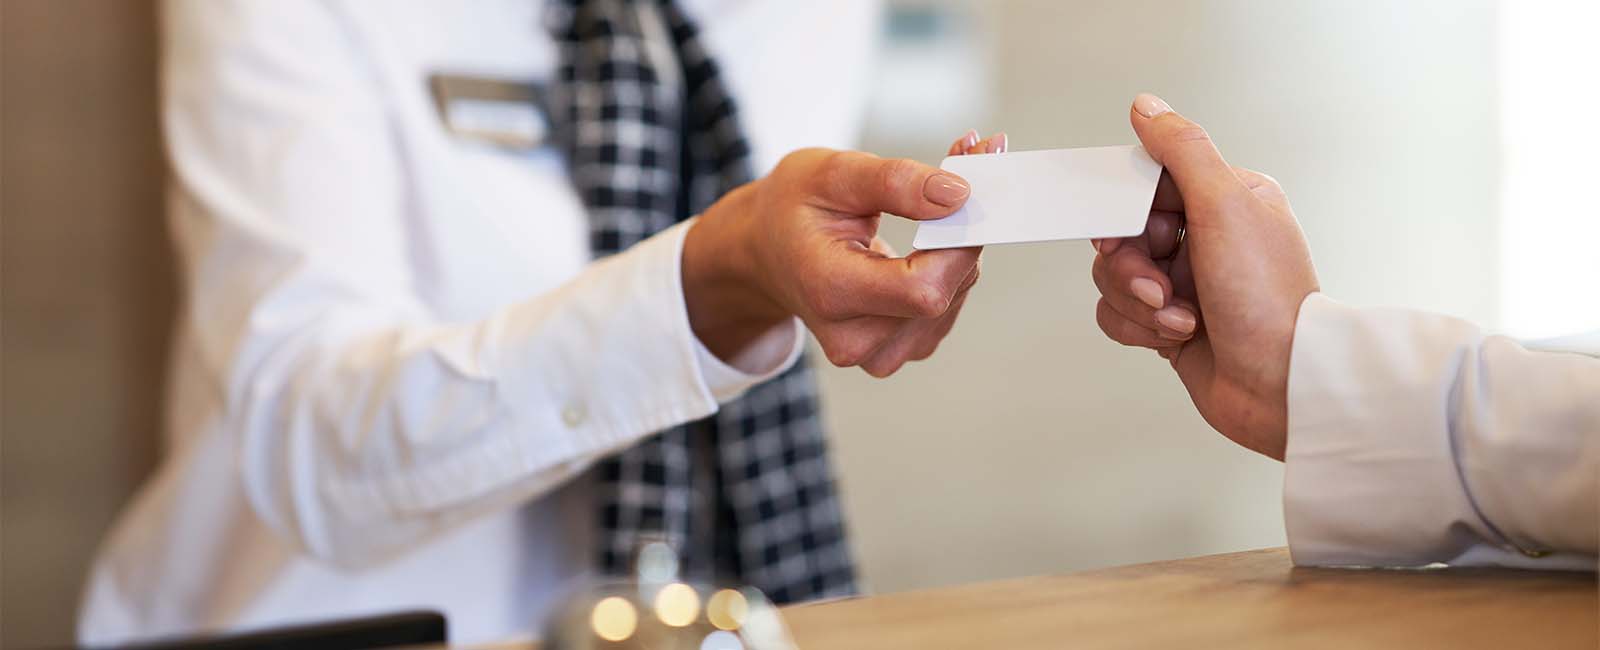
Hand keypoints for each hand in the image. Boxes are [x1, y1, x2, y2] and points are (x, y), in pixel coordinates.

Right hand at [684, 131, 1004, 376]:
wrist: (764, 251)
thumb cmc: (792, 208)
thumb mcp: (831, 173)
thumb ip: (894, 182)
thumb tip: (958, 195)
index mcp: (831, 293)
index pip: (923, 289)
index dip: (959, 240)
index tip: (973, 183)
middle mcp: (855, 338)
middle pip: (944, 291)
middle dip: (964, 227)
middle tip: (965, 162)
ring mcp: (878, 352)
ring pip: (953, 295)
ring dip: (959, 243)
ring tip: (936, 198)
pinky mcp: (898, 347)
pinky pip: (946, 304)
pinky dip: (950, 264)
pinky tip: (931, 235)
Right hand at [1092, 94, 1318, 459]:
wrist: (1280, 387)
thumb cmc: (1266, 300)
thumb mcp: (1224, 206)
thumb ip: (1181, 150)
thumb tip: (1147, 107)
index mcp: (1226, 199)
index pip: (1148, 182)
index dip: (1127, 209)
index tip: (1128, 230)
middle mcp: (1204, 238)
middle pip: (1122, 232)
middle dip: (1133, 265)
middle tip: (1159, 283)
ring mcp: (1184, 283)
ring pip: (1113, 276)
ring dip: (1138, 301)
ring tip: (1179, 317)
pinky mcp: (1167, 324)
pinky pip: (1116, 314)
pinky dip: (1138, 328)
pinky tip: (1175, 336)